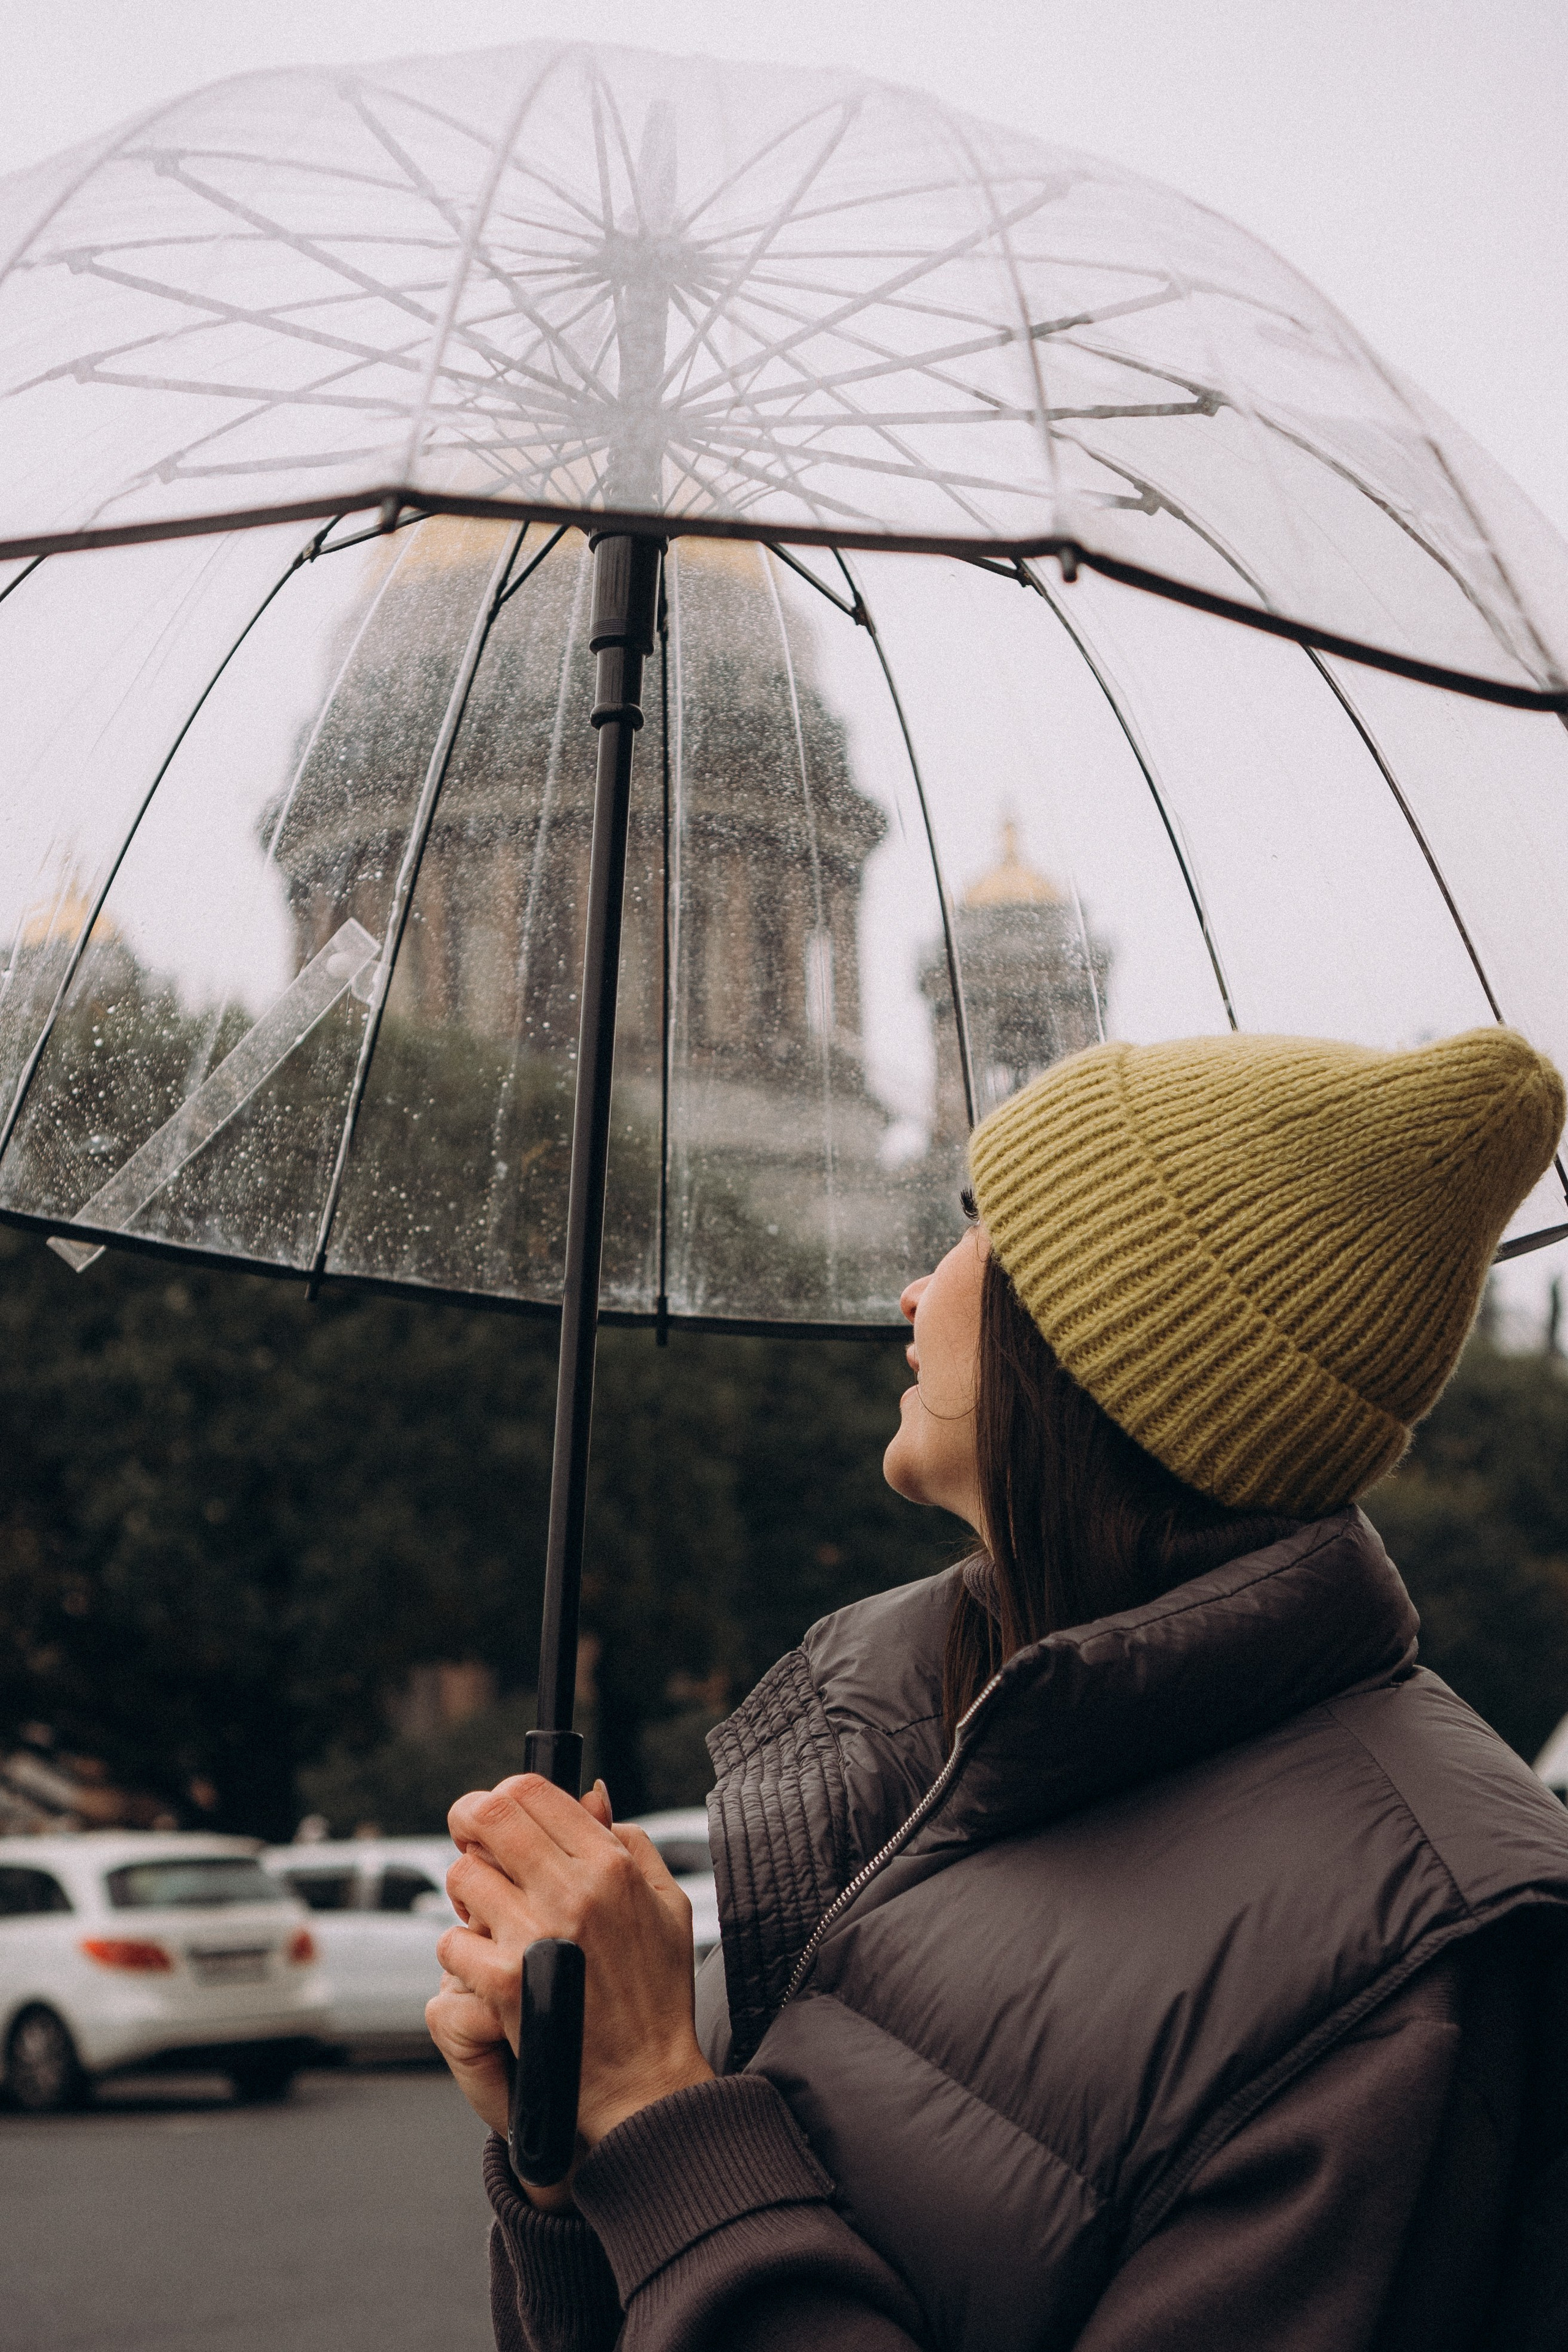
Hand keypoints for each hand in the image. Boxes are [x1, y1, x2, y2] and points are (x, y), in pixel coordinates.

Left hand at [435, 1773, 713, 2160]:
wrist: (645, 2083)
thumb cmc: (657, 1993)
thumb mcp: (666, 1904)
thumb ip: (629, 1841)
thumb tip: (590, 1796)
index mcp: (611, 1865)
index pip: (532, 1790)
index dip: (501, 1794)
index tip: (495, 1816)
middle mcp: (573, 1891)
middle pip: (488, 1815)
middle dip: (468, 1824)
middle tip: (472, 1846)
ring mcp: (537, 1937)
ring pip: (463, 1876)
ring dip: (465, 1893)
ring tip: (483, 1913)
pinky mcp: (507, 1985)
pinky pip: (452, 1943)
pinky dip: (459, 1954)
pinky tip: (484, 1967)